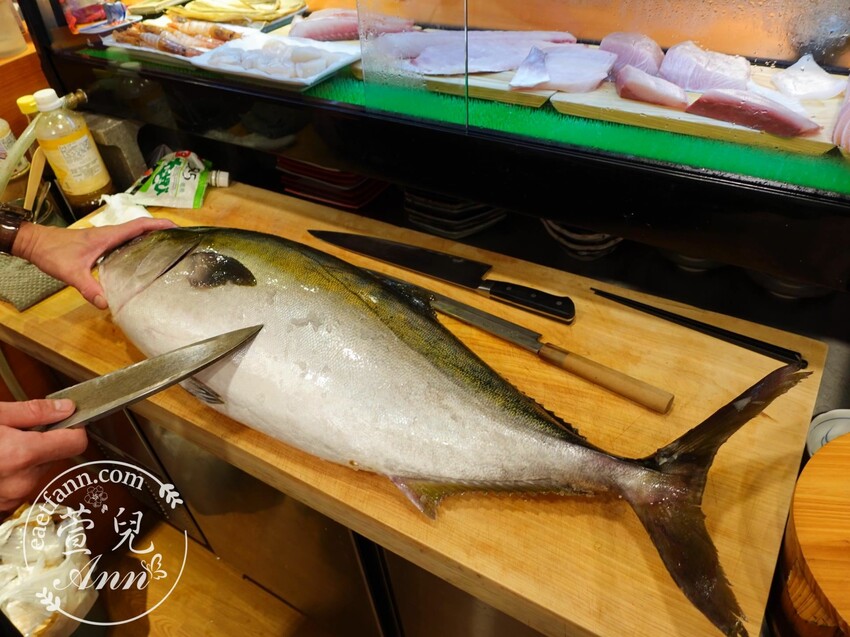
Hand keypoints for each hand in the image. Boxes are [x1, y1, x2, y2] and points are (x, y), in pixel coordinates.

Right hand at [0, 399, 87, 512]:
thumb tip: (66, 408)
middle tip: (15, 433)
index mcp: (22, 455)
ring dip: (25, 459)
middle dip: (41, 442)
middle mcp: (21, 481)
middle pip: (55, 456)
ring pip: (37, 471)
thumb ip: (33, 412)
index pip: (76, 443)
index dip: (74, 428)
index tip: (67, 420)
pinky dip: (12, 474)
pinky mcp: (4, 507)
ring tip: (2, 448)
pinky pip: (20, 485)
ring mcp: (12, 498)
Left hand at [11, 217, 176, 308]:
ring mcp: (105, 238)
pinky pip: (125, 241)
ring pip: (133, 234)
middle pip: (141, 228)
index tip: (177, 226)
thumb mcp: (71, 273)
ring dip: (150, 237)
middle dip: (161, 230)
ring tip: (167, 248)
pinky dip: (138, 244)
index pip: (139, 225)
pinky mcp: (100, 243)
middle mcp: (109, 234)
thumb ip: (88, 288)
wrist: (35, 243)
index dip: (159, 224)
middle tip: (179, 240)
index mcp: (107, 236)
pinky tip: (141, 257)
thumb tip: (106, 305)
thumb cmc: (52, 252)